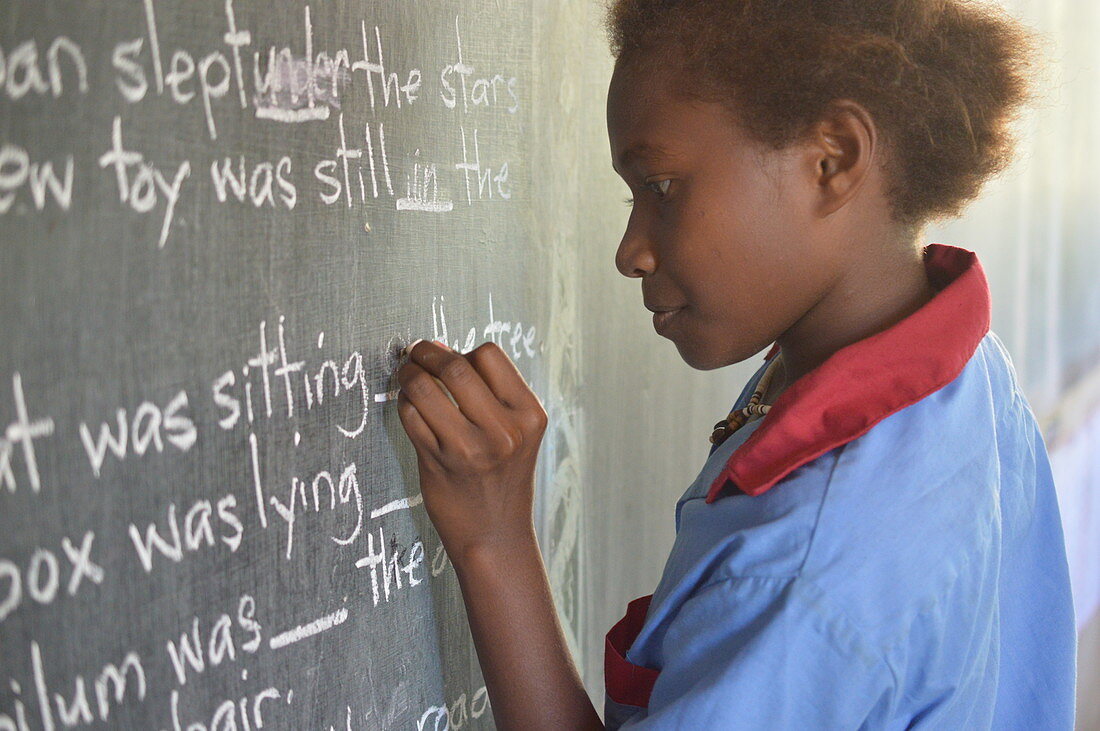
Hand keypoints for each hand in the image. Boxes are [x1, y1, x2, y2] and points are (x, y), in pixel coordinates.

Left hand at [395, 340, 547, 562]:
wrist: (495, 535)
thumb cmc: (503, 477)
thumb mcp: (516, 433)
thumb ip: (487, 392)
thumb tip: (439, 347)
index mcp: (528, 415)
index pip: (489, 355)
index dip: (463, 351)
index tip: (448, 358)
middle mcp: (503, 430)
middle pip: (455, 366)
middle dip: (427, 352)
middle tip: (416, 354)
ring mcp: (469, 448)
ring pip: (424, 388)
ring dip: (409, 374)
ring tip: (408, 376)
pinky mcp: (438, 462)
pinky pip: (409, 415)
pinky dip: (404, 403)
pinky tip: (410, 407)